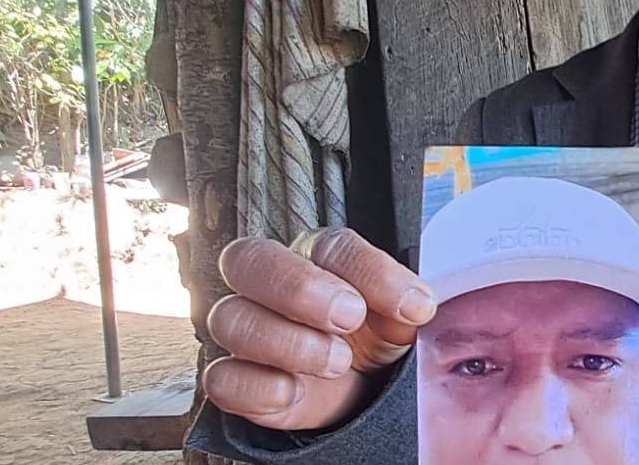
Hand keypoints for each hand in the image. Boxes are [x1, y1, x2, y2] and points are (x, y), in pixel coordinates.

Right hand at [203, 228, 435, 430]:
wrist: (358, 392)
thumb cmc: (374, 339)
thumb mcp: (400, 318)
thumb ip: (406, 303)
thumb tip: (417, 305)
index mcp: (316, 257)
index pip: (329, 245)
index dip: (369, 271)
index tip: (409, 305)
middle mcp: (269, 284)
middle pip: (248, 259)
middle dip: (299, 288)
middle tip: (349, 318)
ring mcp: (245, 330)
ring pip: (231, 318)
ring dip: (288, 342)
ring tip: (337, 362)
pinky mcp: (234, 379)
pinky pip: (221, 378)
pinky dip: (259, 387)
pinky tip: (295, 391)